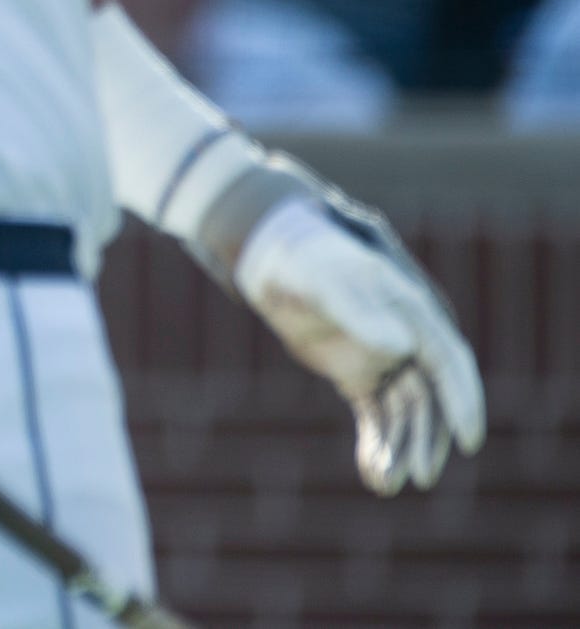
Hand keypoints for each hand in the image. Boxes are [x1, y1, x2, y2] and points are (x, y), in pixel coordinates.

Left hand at [235, 194, 485, 492]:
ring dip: (400, 447)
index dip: (463, 401)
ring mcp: (384, 360)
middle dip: (427, 438)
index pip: (449, 362)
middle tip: (419, 477)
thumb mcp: (325, 283)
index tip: (470, 440)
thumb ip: (359, 312)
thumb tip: (401, 347)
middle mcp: (406, 340)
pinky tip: (371, 472)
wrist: (273, 261)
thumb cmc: (304, 264)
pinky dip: (377, 442)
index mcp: (411, 313)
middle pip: (430, 398)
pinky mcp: (359, 376)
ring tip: (386, 483)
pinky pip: (377, 415)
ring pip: (404, 413)